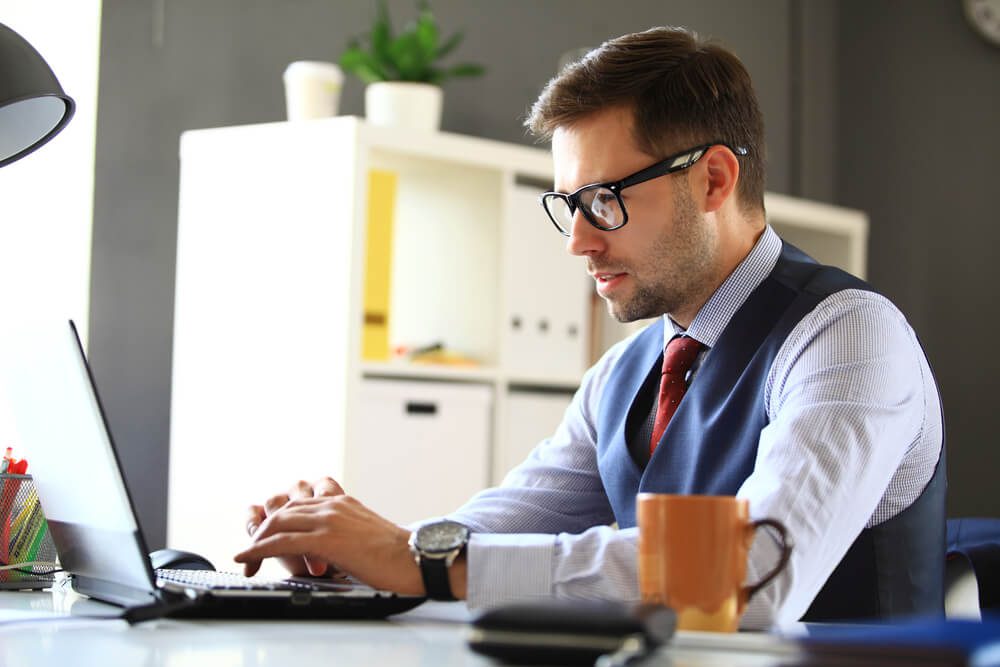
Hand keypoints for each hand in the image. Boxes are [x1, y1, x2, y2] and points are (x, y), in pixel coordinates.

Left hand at [234, 494, 425, 595]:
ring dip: (257, 541)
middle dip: (262, 530)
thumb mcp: (366, 534)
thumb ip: (346, 532)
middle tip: (252, 550)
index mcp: (342, 502)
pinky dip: (258, 550)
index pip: (298, 504)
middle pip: (283, 510)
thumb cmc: (397, 554)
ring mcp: (329, 519)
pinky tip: (247, 559)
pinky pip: (282, 541)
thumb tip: (334, 549)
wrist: (415, 558)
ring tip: (247, 558)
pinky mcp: (326, 539)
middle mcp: (333, 505)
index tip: (267, 537)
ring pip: (278, 523)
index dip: (278, 520)